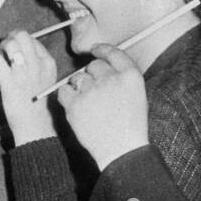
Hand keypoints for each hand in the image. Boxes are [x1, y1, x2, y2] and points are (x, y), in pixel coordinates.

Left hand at [0, 30, 57, 145]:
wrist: (33, 123)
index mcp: (47, 63)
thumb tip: (18, 45)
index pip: (32, 39)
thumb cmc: (35, 101)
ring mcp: (23, 73)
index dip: (20, 39)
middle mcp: (37, 65)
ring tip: (0, 55)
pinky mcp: (9, 82)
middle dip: (10, 38)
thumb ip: (36, 61)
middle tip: (5, 46)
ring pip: (10, 44)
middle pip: (22, 36)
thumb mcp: (44, 77)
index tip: (14, 46)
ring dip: (1, 47)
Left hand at [58, 43, 149, 169]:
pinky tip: (74, 105)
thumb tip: (104, 66)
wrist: (121, 150)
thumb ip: (121, 79)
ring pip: (77, 77)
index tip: (94, 50)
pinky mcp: (75, 105)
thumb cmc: (130, 127)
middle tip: (94, 90)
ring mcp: (92, 91)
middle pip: (93, 65)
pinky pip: (63, 91)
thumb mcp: (136, 96)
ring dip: (79, 85)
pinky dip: (66, 96)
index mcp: (130, 76)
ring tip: (86, 102)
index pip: (113, 52)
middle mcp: (111, 79)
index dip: (102, 50)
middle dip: (92, 74)